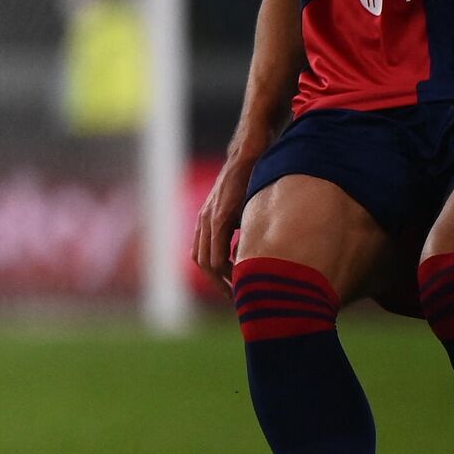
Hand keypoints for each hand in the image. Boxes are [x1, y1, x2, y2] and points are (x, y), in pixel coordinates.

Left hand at [194, 152, 259, 293]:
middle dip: (218, 284)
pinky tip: (241, 270)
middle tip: (237, 298)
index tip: (234, 292)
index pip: (204, 259)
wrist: (250, 155)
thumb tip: (250, 255)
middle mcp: (203, 221)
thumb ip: (241, 231)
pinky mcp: (219, 214)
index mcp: (208, 223)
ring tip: (239, 289)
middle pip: (202, 263)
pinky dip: (226, 262)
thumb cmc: (251, 181)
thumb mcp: (243, 211)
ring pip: (206, 259)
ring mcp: (208, 217)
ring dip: (221, 277)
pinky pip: (217, 245)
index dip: (216, 279)